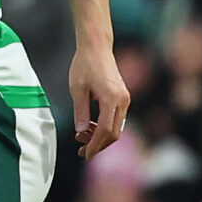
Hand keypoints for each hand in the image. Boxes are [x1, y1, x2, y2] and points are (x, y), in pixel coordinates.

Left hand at [67, 42, 129, 159]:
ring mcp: (125, 99)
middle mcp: (122, 100)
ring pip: (116, 128)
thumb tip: (81, 132)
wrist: (97, 47)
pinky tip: (90, 127)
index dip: (95, 145)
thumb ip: (80, 112)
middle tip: (81, 151)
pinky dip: (105, 127)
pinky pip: (116, 119)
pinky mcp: (123, 97)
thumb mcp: (77, 89)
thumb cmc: (84, 65)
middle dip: (98, 145)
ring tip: (81, 136)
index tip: (85, 155)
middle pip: (114, 133)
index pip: (105, 130)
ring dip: (101, 136)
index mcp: (111, 98)